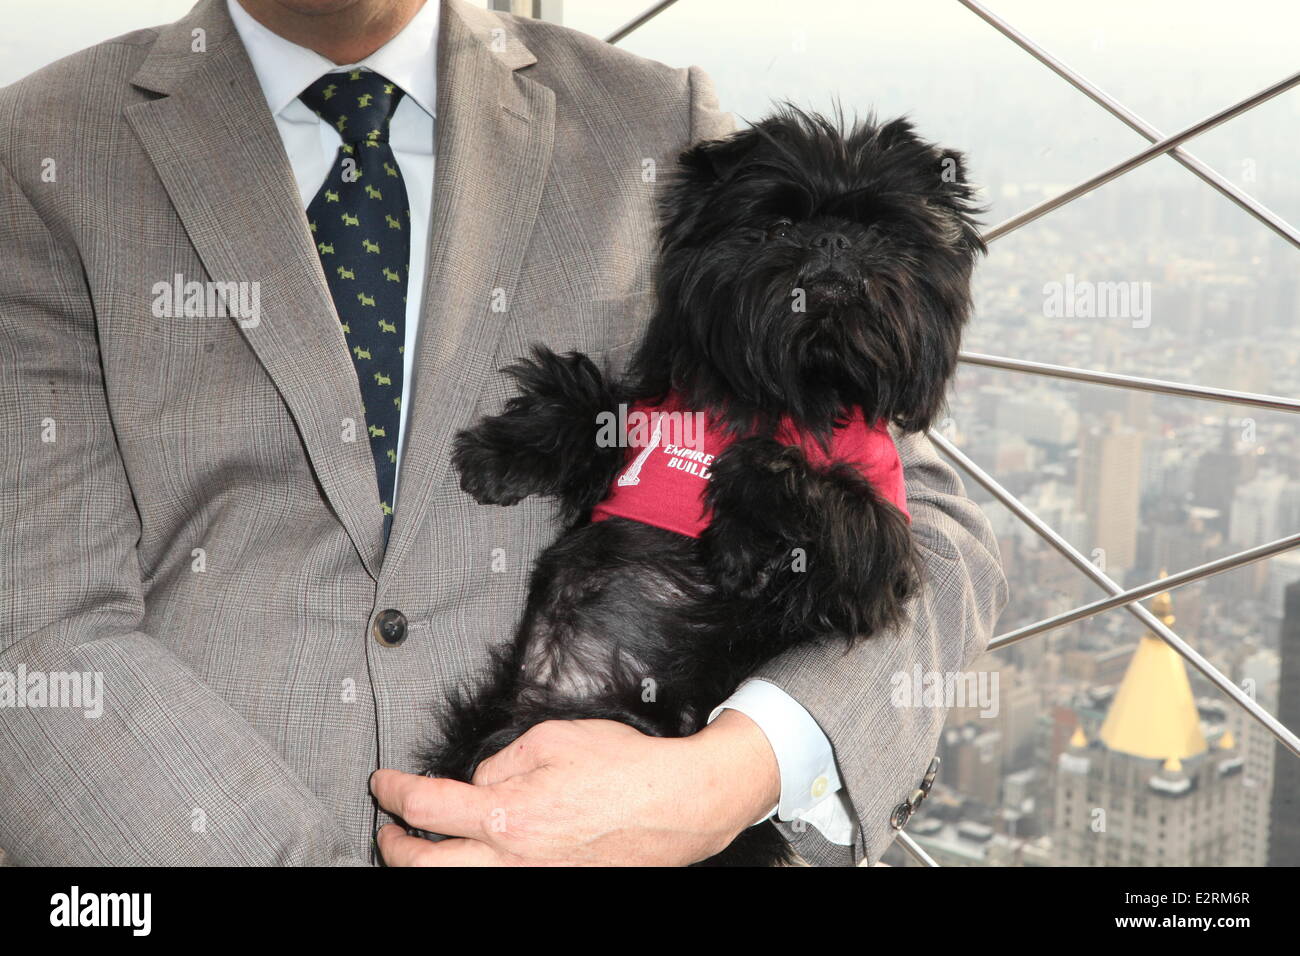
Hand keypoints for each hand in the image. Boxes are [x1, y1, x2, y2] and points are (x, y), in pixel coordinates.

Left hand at [371, 710, 779, 865]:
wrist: (676, 805)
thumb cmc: (624, 769)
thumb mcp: (553, 738)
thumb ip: (501, 762)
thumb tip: (477, 784)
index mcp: (509, 814)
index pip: (427, 807)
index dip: (394, 792)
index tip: (385, 784)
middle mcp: (513, 859)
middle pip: (424, 866)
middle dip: (394, 846)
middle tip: (387, 828)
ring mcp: (533, 881)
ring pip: (456, 885)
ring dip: (428, 869)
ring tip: (420, 851)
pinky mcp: (554, 887)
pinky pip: (497, 885)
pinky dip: (472, 873)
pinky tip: (471, 860)